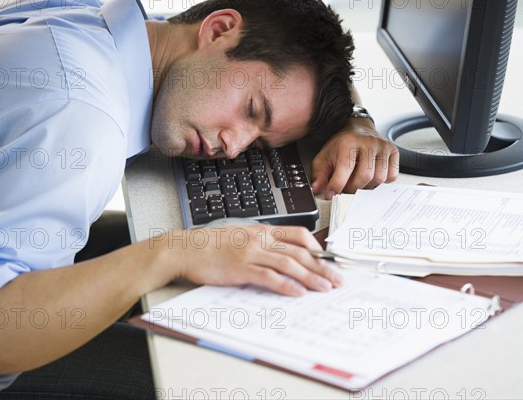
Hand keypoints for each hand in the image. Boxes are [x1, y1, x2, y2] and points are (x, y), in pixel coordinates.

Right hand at [159, 225, 342, 295]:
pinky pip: (269, 277)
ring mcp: (251, 254)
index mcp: (262, 230)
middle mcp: (260, 240)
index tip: (328, 260)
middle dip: (322, 266)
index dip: (317, 247)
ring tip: (325, 288)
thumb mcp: (240, 236)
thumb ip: (261, 243)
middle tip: (337, 279)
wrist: (185, 248)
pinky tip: (297, 293)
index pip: (298, 234)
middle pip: (300, 252)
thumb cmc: (210, 244)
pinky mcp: (241, 269)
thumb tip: (280, 255)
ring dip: (311, 277)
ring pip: (289, 264)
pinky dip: (286, 285)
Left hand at [311, 120, 398, 197]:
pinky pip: (391, 176)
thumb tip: (317, 189)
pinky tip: (371, 177)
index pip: (345, 168)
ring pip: (379, 178)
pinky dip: (381, 182)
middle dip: (353, 188)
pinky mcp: (393, 152)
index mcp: (349, 142)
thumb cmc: (341, 145)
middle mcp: (368, 142)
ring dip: (367, 186)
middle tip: (346, 188)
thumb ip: (319, 174)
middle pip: (365, 176)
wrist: (358, 129)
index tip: (331, 194)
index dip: (337, 185)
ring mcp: (383, 146)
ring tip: (358, 181)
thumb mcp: (325, 157)